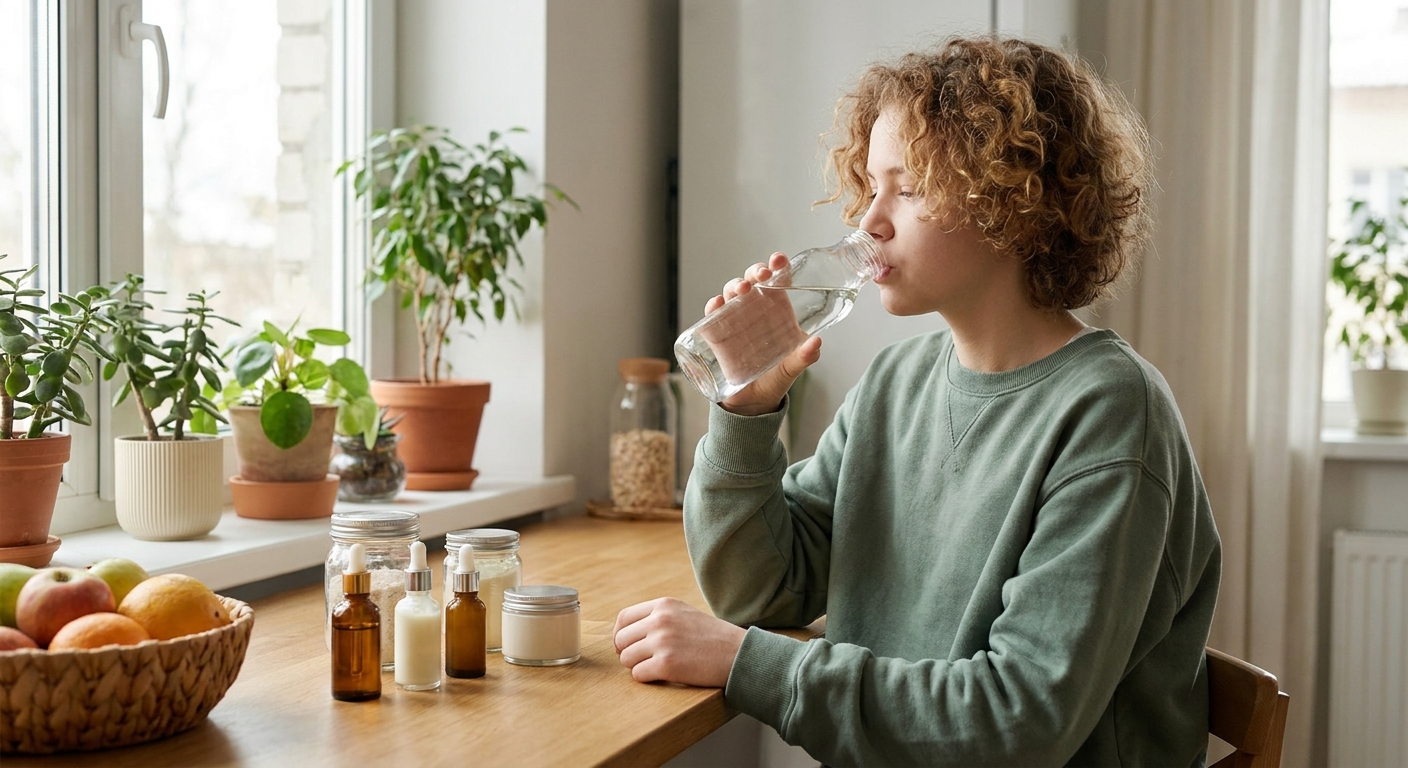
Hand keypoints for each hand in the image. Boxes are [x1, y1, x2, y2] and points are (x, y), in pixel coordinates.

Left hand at [613, 597, 745, 686]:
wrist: (738, 653)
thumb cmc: (712, 637)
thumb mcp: (684, 614)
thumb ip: (658, 617)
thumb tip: (626, 633)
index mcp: (663, 605)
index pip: (624, 618)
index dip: (620, 635)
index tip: (626, 646)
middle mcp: (660, 620)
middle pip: (621, 640)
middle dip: (628, 653)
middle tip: (643, 661)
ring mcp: (662, 642)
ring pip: (626, 659)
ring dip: (637, 667)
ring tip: (656, 668)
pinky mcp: (666, 664)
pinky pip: (638, 675)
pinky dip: (647, 678)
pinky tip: (663, 676)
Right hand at [703, 253, 822, 416]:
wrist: (751, 404)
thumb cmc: (775, 381)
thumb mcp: (791, 370)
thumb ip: (804, 358)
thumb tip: (816, 342)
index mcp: (776, 312)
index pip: (776, 282)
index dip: (777, 266)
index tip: (778, 259)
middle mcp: (755, 311)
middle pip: (752, 281)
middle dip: (754, 271)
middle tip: (760, 275)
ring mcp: (734, 320)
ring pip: (732, 293)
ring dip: (734, 285)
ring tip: (742, 290)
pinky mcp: (717, 334)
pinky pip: (712, 314)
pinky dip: (713, 306)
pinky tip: (717, 304)